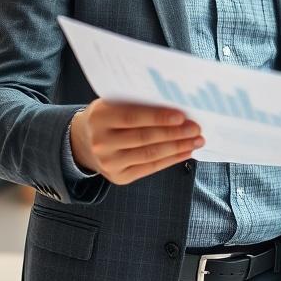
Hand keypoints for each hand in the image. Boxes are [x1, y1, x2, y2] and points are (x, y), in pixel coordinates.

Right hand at [69, 99, 203, 184]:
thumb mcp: (113, 103)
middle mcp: (101, 142)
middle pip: (144, 138)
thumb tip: (175, 105)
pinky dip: (171, 160)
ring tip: (196, 140)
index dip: (158, 117)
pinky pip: (150, 168)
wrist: (84, 142)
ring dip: (177, 147)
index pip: (132, 117)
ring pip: (149, 154)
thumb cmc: (108, 117)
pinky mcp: (118, 177)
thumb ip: (137, 102)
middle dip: (175, 133)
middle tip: (196, 128)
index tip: (181, 116)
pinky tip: (185, 152)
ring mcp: (109, 163)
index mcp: (99, 118)